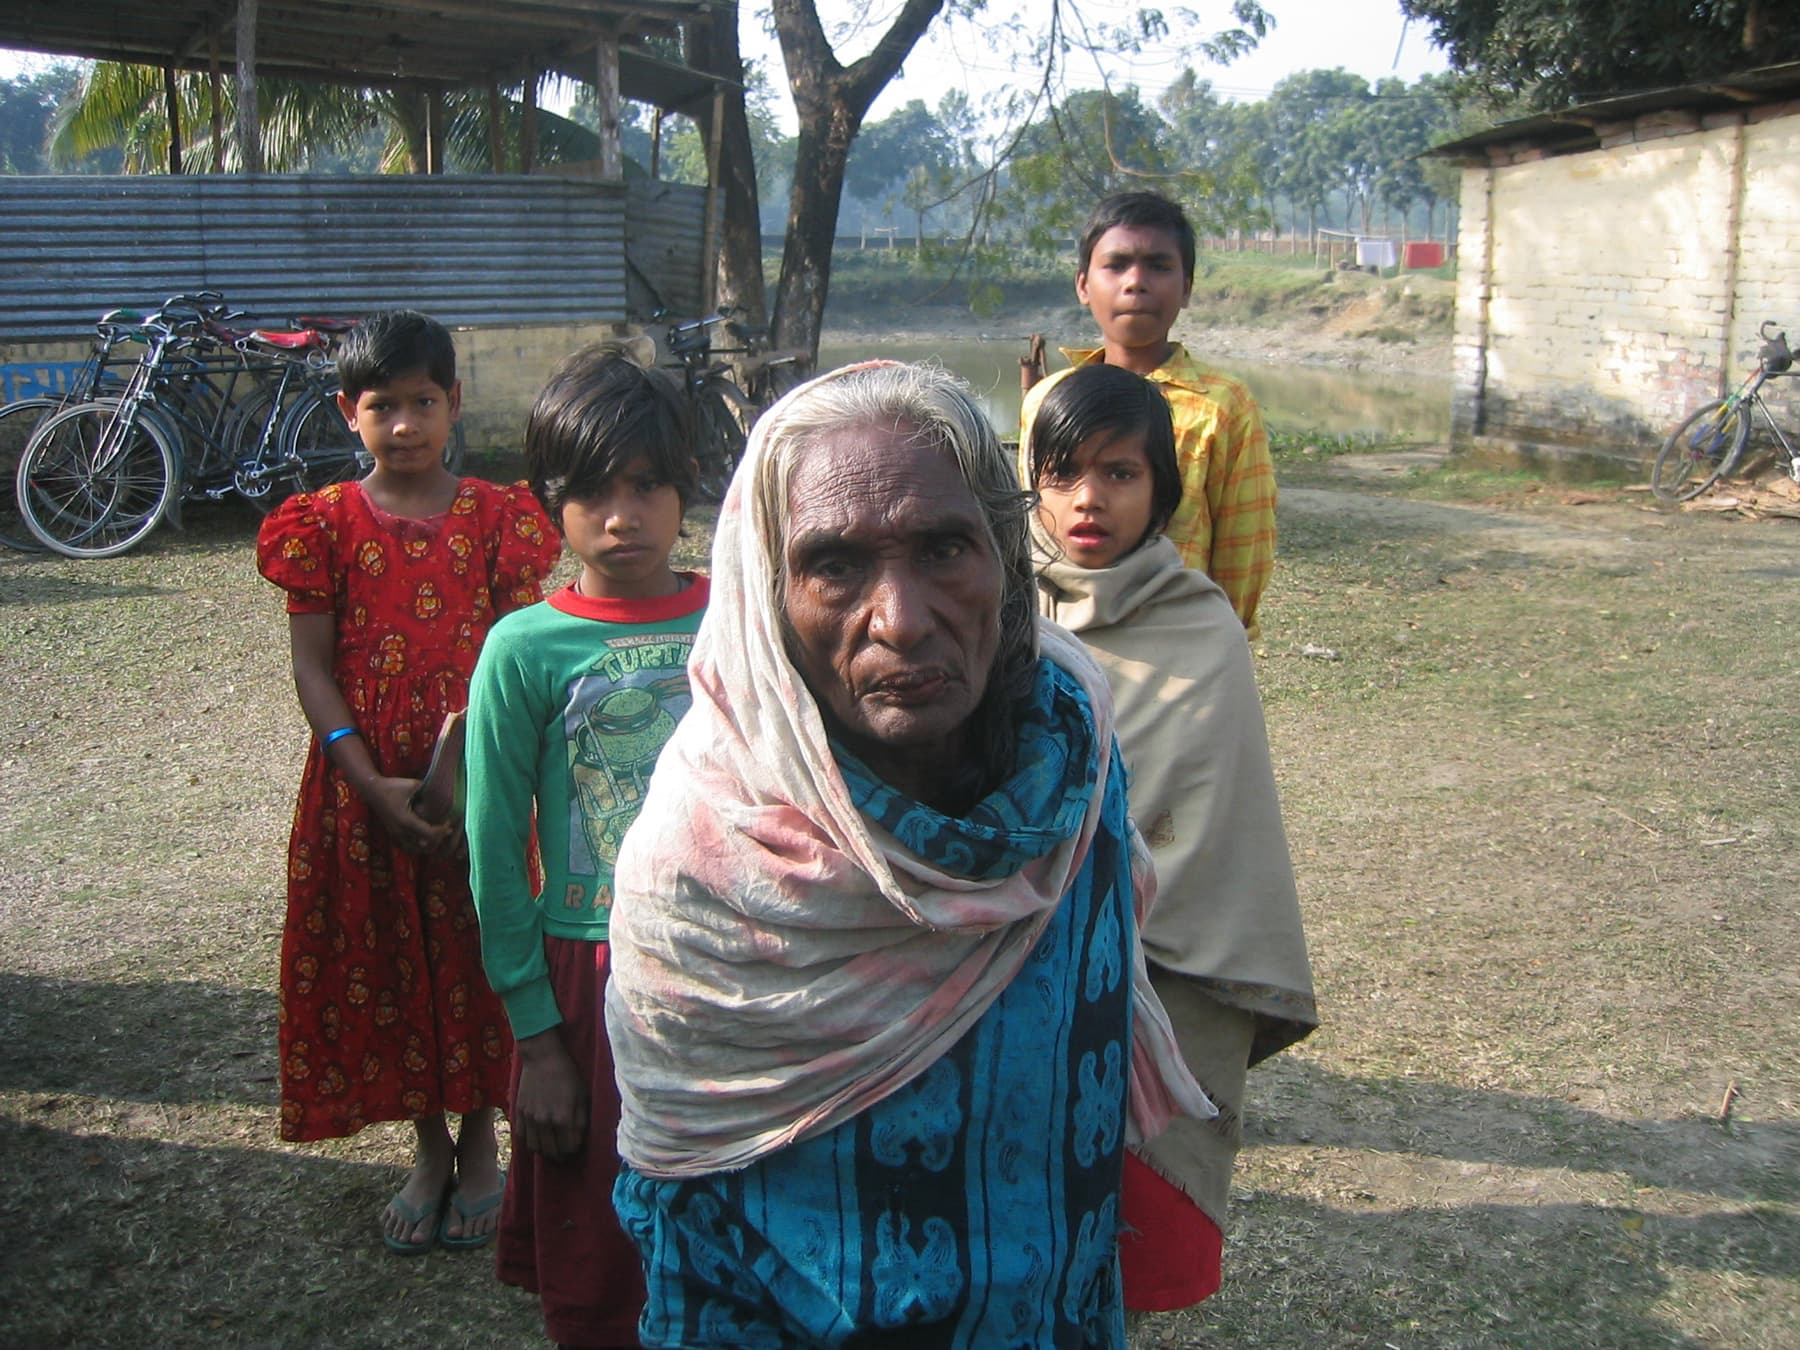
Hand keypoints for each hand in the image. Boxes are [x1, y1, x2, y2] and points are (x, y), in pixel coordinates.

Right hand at [362, 776, 456, 853]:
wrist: (372, 790)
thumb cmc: (393, 786)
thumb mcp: (413, 785)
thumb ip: (428, 790)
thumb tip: (446, 792)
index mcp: (406, 820)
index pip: (429, 834)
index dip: (442, 831)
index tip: (450, 823)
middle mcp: (400, 831)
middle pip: (425, 844)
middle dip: (438, 839)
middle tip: (447, 830)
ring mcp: (395, 835)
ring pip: (416, 849)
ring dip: (428, 845)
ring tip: (438, 835)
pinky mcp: (392, 835)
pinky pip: (407, 847)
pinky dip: (418, 846)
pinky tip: (426, 838)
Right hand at [513, 1029, 588, 1159]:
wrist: (542, 1057)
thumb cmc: (567, 1074)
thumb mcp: (581, 1095)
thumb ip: (581, 1120)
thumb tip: (580, 1139)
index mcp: (563, 1118)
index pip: (569, 1148)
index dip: (574, 1149)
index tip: (576, 1145)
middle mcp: (544, 1122)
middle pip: (552, 1152)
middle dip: (561, 1154)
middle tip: (565, 1150)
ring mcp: (529, 1119)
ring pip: (535, 1148)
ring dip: (544, 1150)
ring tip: (551, 1145)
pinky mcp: (518, 1113)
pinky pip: (522, 1137)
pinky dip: (530, 1140)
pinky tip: (538, 1135)